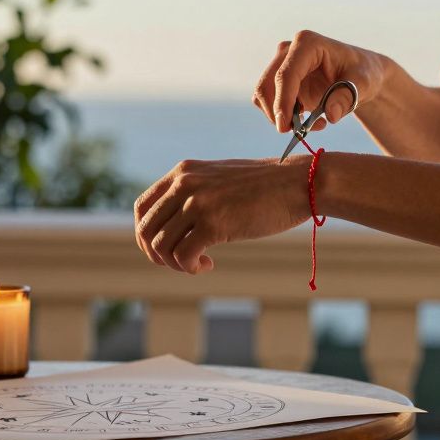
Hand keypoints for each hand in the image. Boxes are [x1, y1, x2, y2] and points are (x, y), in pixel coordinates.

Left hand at [133, 157, 311, 274]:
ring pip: (161, 246)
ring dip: (175, 264)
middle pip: (146, 230)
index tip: (164, 248)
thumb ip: (193, 193)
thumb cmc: (264, 186)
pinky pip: (182, 257)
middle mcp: (184, 184)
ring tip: (198, 264)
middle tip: (181, 263)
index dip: (145, 234)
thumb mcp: (219, 180)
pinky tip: (208, 265)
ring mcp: (197, 203)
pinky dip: (191, 268)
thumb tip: (171, 224)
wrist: (298, 183)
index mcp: (182, 172)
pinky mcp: (213, 223)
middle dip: (157, 255)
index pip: (141, 207)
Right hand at [252, 30, 388, 133]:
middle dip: (277, 113)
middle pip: (267, 85)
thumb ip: (347, 97)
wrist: (360, 77)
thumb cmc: (363, 74)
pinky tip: (309, 120)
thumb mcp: (363, 84)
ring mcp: (281, 65)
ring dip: (282, 117)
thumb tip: (330, 114)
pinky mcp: (279, 82)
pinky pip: (269, 104)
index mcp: (307, 44)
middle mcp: (288, 51)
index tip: (285, 126)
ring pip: (263, 96)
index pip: (286, 74)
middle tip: (299, 133)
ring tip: (315, 124)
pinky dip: (284, 117)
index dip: (282, 101)